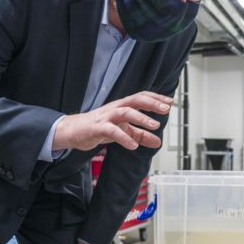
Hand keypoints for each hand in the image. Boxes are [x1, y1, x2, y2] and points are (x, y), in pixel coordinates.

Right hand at [54, 91, 172, 150]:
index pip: (141, 97)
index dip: (156, 98)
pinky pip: (112, 131)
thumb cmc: (98, 127)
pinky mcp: (97, 128)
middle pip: (135, 100)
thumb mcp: (123, 131)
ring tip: (154, 126)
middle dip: (151, 103)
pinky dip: (124, 138)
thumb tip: (158, 141)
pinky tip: (133, 145)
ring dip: (141, 118)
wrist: (73, 131)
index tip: (170, 102)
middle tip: (166, 110)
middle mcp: (115, 108)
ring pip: (125, 112)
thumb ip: (140, 135)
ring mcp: (106, 117)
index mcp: (122, 106)